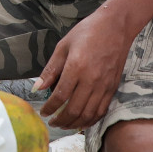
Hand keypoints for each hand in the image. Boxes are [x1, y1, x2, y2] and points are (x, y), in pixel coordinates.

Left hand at [36, 6, 136, 129]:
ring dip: (75, 124)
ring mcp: (104, 85)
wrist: (115, 27)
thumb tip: (37, 88)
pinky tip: (82, 121)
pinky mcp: (113, 88)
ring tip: (64, 125)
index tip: (43, 112)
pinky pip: (102, 110)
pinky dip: (91, 120)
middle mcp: (91, 80)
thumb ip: (51, 70)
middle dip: (61, 120)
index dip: (50, 108)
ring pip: (89, 114)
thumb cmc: (87, 32)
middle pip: (74, 109)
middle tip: (52, 123)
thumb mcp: (63, 46)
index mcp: (76, 67)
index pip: (60, 96)